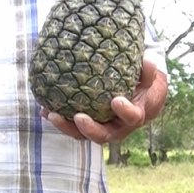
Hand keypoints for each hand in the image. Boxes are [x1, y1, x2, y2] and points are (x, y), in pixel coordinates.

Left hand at [44, 60, 167, 143]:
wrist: (138, 102)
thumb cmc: (142, 86)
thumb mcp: (149, 78)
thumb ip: (148, 70)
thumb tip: (149, 57)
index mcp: (134, 116)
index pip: (132, 117)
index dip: (125, 111)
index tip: (116, 100)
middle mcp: (117, 128)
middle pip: (103, 135)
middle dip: (89, 128)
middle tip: (78, 117)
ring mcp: (101, 129)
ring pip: (83, 135)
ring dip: (66, 127)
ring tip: (51, 114)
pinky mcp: (87, 127)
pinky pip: (71, 128)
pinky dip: (59, 120)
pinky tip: (44, 109)